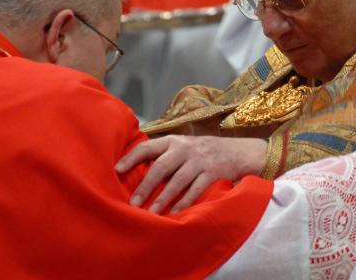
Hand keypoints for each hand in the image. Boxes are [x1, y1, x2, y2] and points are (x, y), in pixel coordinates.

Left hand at [116, 135, 267, 213]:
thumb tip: (136, 170)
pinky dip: (185, 202)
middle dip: (145, 186)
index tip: (116, 170)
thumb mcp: (184, 146)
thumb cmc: (204, 151)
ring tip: (152, 213)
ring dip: (163, 198)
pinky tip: (175, 214)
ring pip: (177, 181)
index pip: (147, 147)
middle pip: (160, 167)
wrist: (239, 151)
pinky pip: (196, 190)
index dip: (131, 158)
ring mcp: (199, 160)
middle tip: (133, 203)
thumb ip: (165, 155)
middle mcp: (184, 148)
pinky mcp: (212, 172)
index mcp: (173, 141)